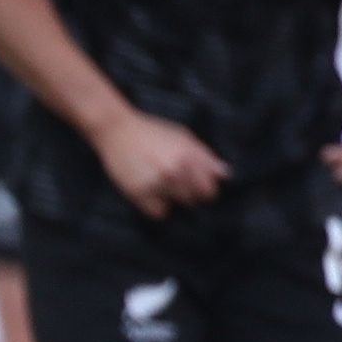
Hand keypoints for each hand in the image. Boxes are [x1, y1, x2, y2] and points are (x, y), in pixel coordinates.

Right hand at [95, 107, 225, 217]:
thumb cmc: (151, 131)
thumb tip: (225, 174)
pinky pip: (158, 212)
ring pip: (176, 207)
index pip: (209, 191)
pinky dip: (155, 206)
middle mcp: (175, 171)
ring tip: (159, 182)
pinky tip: (149, 191)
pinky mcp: (139, 193)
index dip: (205, 190)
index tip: (198, 188)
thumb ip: (204, 156)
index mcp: (188, 156)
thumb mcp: (182, 136)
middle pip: (193, 201)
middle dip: (187, 194)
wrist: (116, 129)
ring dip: (171, 199)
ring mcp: (157, 183)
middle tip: (173, 181)